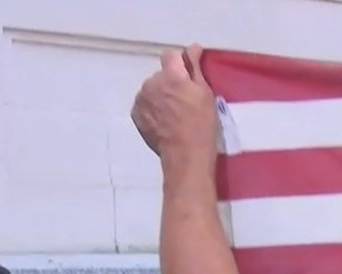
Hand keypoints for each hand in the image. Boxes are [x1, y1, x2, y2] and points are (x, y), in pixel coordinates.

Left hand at [130, 44, 217, 173]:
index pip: (170, 55)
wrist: (185, 155)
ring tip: (172, 114)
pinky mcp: (136, 113)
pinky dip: (152, 108)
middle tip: (183, 101)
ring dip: (160, 95)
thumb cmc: (202, 125)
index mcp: (171, 76)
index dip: (179, 63)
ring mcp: (141, 99)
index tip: (187, 75)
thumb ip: (195, 68)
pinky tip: (163, 121)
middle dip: (170, 82)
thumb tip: (192, 48)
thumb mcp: (205, 94)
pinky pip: (145, 103)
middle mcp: (152, 83)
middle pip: (160, 74)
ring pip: (151, 89)